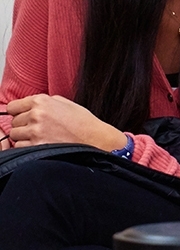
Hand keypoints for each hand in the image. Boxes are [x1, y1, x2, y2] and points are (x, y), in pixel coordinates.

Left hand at [6, 94, 126, 150]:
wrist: (97, 139)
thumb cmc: (84, 123)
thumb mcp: (66, 103)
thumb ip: (45, 102)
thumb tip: (30, 105)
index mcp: (41, 101)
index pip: (12, 107)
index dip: (18, 113)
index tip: (24, 118)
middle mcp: (36, 114)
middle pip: (13, 122)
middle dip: (24, 126)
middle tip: (40, 129)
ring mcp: (36, 131)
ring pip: (15, 135)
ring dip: (25, 138)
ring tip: (42, 138)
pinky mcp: (37, 146)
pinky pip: (20, 147)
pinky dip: (29, 148)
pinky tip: (43, 145)